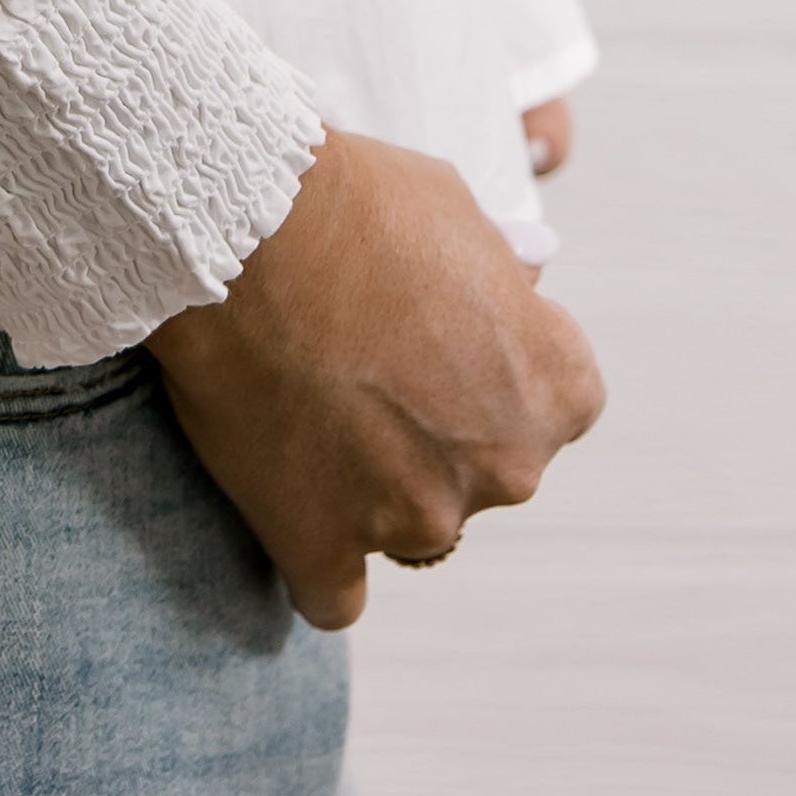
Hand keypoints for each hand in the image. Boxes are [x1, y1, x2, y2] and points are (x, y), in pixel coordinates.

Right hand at [151, 126, 604, 628]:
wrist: (239, 229)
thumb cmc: (350, 201)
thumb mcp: (456, 211)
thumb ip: (497, 273)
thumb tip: (515, 288)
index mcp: (554, 387)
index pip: (557, 399)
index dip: (497, 362)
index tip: (445, 334)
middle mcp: (504, 467)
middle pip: (485, 463)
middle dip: (439, 424)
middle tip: (368, 362)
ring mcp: (415, 517)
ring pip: (412, 520)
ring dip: (376, 480)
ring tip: (310, 404)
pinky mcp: (322, 545)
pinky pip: (333, 594)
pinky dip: (317, 557)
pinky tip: (294, 508)